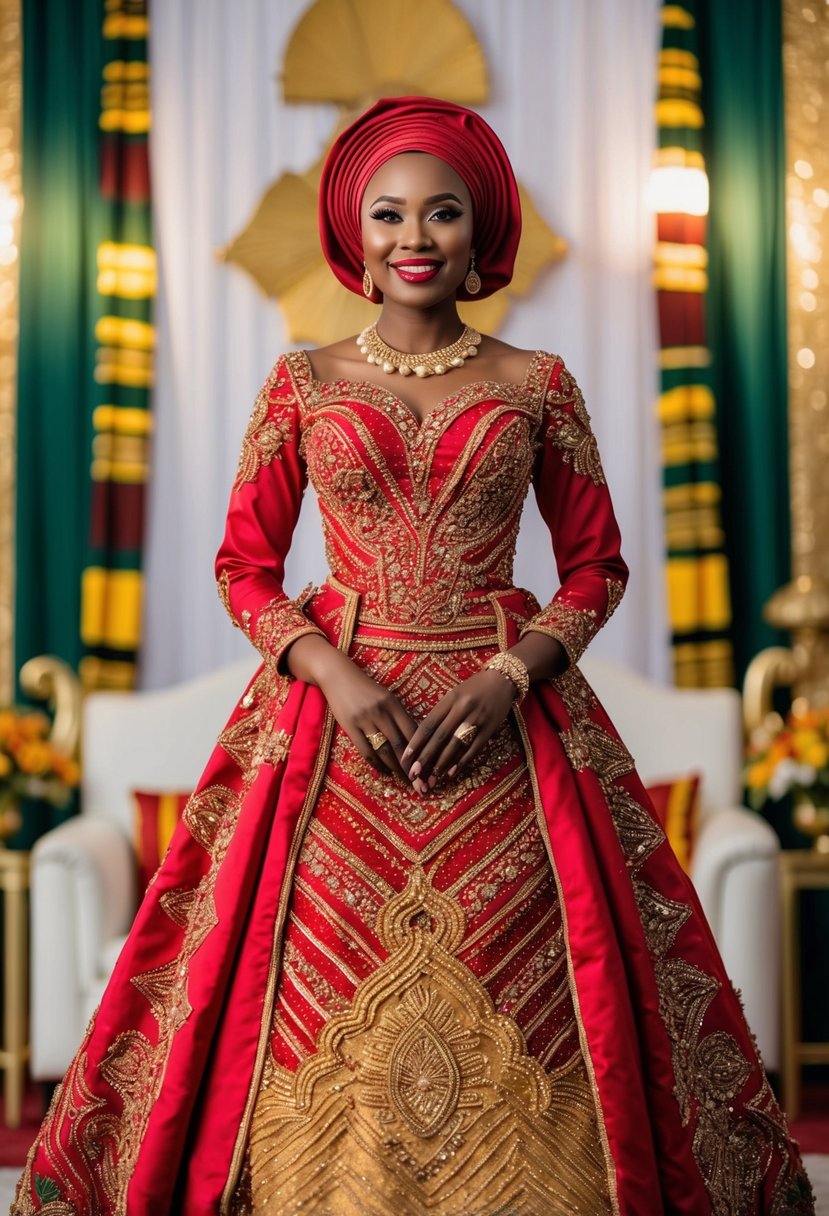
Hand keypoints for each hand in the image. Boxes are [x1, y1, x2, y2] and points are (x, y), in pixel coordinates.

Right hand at [316, 652, 417, 782]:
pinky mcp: (350, 727)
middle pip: (400, 744)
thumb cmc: (365, 687)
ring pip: (385, 750)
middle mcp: (381, 712)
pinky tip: (385, 772)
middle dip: (412, 765)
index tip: (430, 764)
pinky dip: (377, 764)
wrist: (337, 675)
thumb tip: (415, 737)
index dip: (422, 749)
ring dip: (396, 768)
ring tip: (405, 780)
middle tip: (421, 781)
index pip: (412, 730)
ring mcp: (365, 720)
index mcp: (393, 703)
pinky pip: (366, 750)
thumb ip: (399, 714)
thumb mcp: (386, 696)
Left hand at [401, 669, 517, 791]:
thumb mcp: (454, 694)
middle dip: (425, 757)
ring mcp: (477, 719)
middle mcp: (462, 709)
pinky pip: (474, 748)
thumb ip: (441, 713)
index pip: (428, 724)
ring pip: (456, 744)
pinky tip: (452, 772)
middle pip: (440, 736)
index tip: (405, 758)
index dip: (415, 742)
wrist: (503, 679)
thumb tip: (425, 738)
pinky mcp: (490, 728)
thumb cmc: (474, 687)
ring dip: (442, 763)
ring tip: (432, 777)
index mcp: (450, 699)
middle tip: (414, 773)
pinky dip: (462, 761)